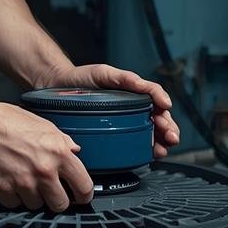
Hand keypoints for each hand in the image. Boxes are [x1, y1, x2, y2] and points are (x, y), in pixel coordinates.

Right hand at [0, 101, 94, 210]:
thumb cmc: (4, 120)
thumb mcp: (42, 124)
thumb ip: (61, 140)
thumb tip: (74, 150)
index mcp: (58, 152)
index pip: (83, 186)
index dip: (84, 195)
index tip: (80, 197)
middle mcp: (43, 170)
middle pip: (61, 204)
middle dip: (57, 200)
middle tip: (51, 192)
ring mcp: (23, 183)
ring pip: (37, 206)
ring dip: (32, 197)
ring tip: (23, 180)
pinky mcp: (4, 191)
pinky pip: (15, 204)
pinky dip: (13, 196)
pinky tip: (9, 181)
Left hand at [38, 64, 180, 157]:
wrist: (57, 88)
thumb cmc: (81, 79)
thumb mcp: (104, 73)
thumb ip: (124, 78)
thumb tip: (143, 85)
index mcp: (133, 93)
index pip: (157, 100)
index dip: (164, 108)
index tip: (165, 114)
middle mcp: (133, 108)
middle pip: (159, 120)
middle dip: (168, 130)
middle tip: (169, 137)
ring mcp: (125, 122)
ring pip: (151, 134)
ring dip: (160, 142)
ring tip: (161, 149)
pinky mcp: (114, 135)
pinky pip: (134, 144)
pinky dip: (146, 149)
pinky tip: (149, 154)